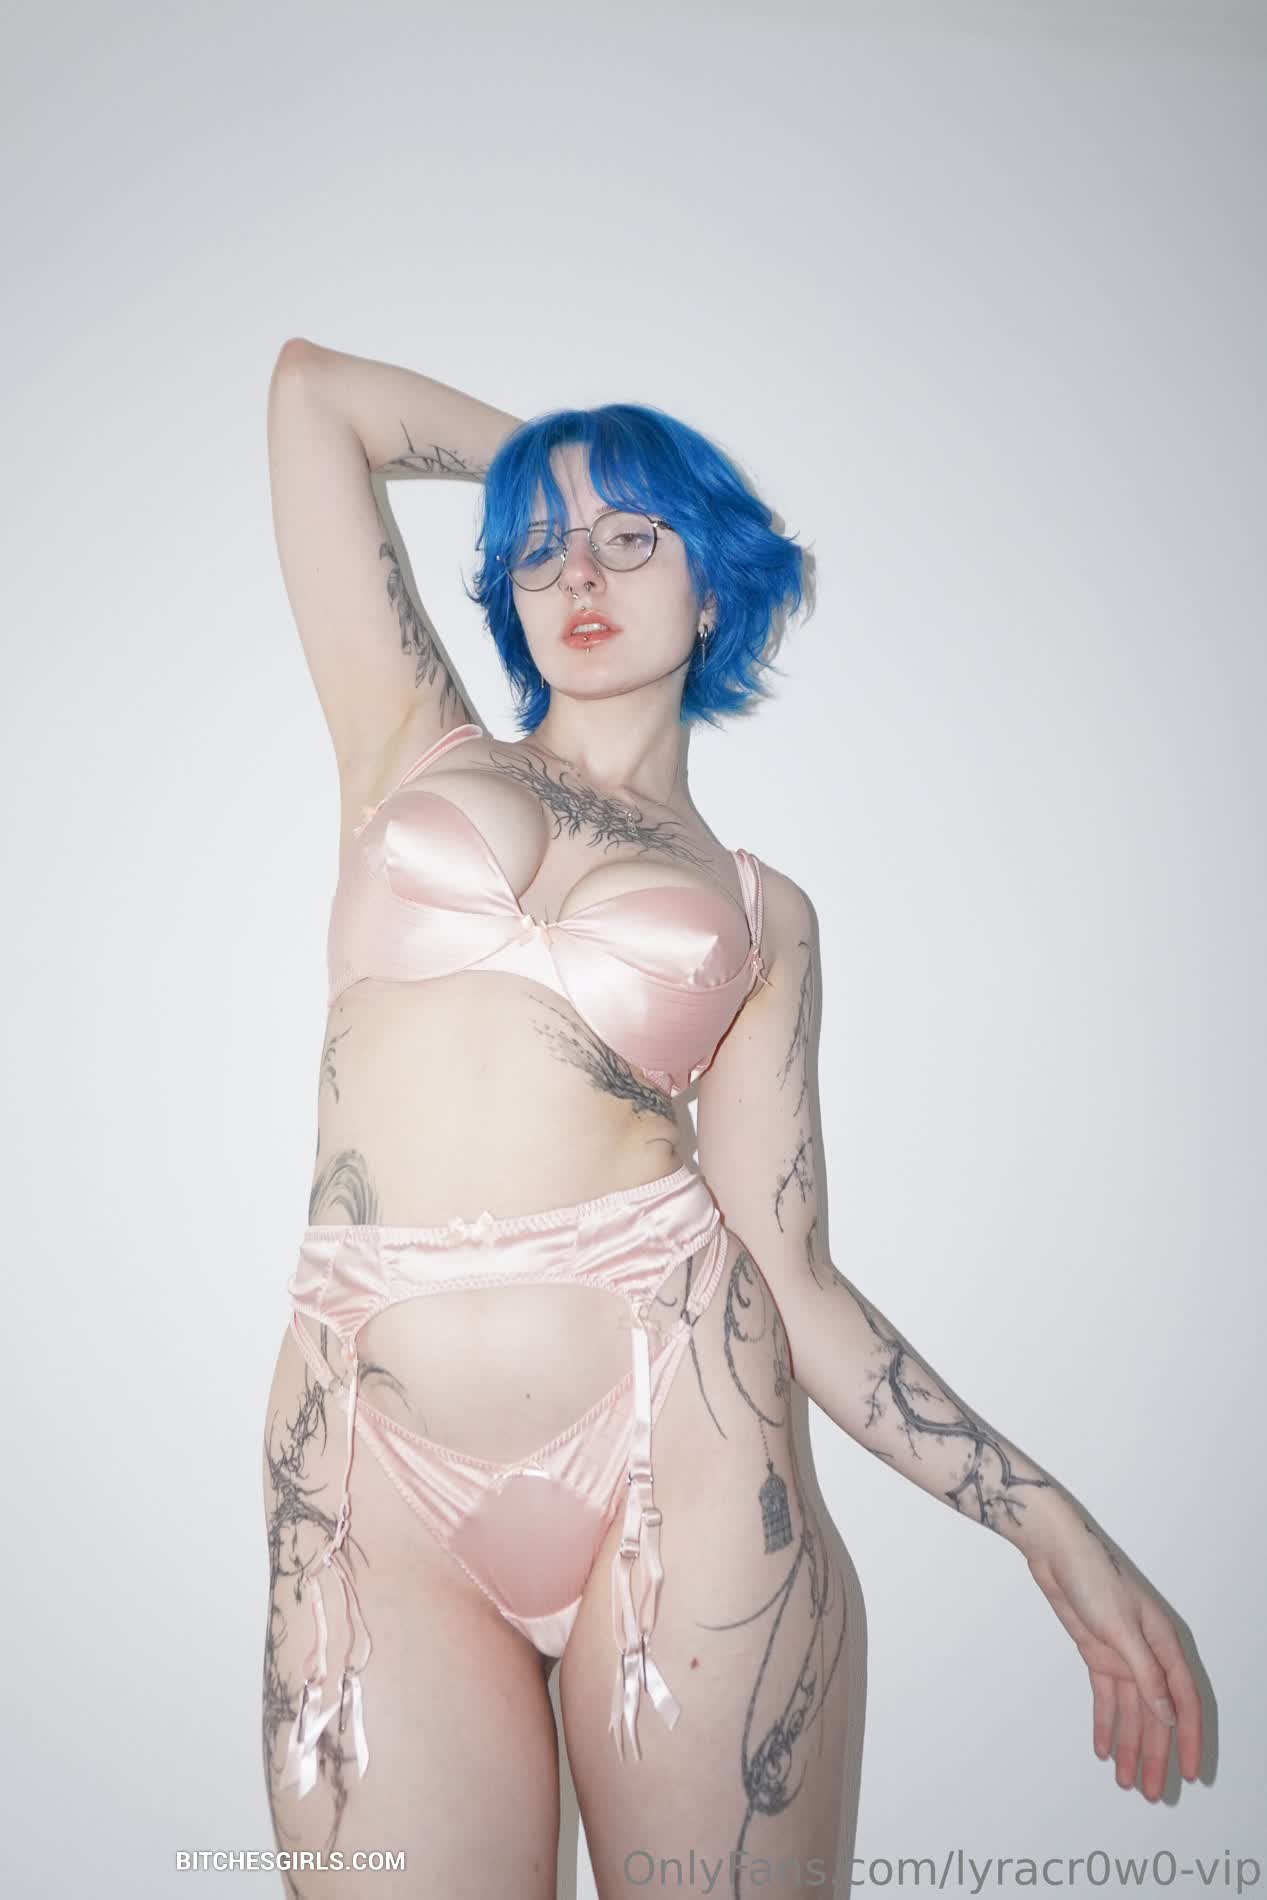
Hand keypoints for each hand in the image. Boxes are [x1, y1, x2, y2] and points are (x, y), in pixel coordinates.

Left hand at [1024, 1503, 1202, 1799]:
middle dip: (1156, 1755)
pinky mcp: (1097, 1652)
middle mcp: (1148, 1653)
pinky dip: (1105, 1723)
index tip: (1189, 1774)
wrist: (1055, 1549)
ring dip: (1130, 1746)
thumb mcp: (1122, 1627)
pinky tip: (1103, 1751)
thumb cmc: (1094, 1576)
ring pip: (1131, 1711)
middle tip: (1154, 1794)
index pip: (1183, 1702)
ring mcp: (1122, 1655)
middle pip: (1156, 1714)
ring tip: (1127, 1783)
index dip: (1188, 1739)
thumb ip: (1146, 1674)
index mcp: (1164, 1644)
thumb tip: (1168, 1717)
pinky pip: (1106, 1697)